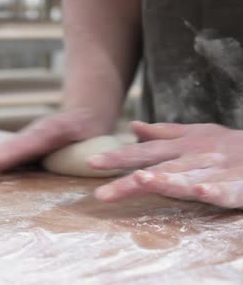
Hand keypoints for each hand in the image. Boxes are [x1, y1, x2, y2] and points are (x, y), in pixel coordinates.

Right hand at [0, 109, 109, 179]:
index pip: (19, 149)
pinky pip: (0, 153)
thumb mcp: (89, 134)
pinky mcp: (21, 147)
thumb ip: (84, 149)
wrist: (84, 114)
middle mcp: (30, 137)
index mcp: (46, 134)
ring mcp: (24, 141)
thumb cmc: (88, 129)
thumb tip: (84, 160)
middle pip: (2, 149)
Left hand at [90, 121, 242, 208]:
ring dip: (166, 180)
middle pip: (159, 169)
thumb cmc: (229, 145)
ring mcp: (217, 171)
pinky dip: (215, 189)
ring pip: (188, 178)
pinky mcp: (240, 186)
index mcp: (183, 147)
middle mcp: (195, 158)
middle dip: (130, 179)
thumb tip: (133, 126)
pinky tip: (202, 190)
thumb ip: (164, 133)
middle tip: (103, 192)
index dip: (118, 156)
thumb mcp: (197, 134)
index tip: (91, 163)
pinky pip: (227, 190)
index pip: (144, 152)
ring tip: (142, 181)